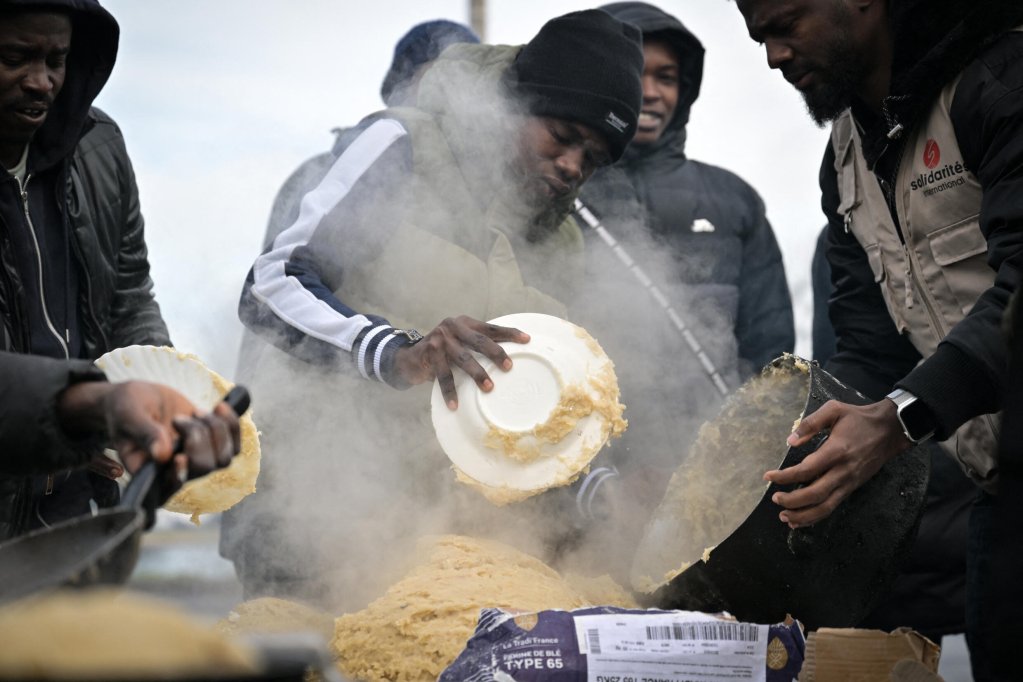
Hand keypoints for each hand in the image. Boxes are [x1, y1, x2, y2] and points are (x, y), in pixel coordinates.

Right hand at [60, 381, 240, 499]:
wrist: (141, 398)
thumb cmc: (126, 408)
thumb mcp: (128, 415)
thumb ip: (144, 433)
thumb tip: (161, 455)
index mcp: (147, 473)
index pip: (168, 489)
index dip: (179, 476)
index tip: (179, 456)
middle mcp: (174, 473)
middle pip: (203, 468)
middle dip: (197, 437)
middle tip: (177, 418)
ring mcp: (195, 461)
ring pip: (224, 458)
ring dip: (215, 430)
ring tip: (196, 412)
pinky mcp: (212, 447)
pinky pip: (235, 446)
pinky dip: (232, 425)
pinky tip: (219, 408)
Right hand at [393, 315, 529, 408]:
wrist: (408, 358)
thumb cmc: (442, 353)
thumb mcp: (459, 344)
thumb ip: (476, 346)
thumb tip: (508, 362)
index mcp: (465, 323)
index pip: (490, 328)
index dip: (509, 333)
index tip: (527, 340)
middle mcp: (452, 327)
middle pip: (479, 340)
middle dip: (495, 353)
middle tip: (509, 366)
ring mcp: (440, 340)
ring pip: (463, 358)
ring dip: (477, 373)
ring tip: (489, 387)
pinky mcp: (428, 353)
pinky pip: (443, 375)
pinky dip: (449, 391)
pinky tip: (455, 404)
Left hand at [764, 399, 913, 527]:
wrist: (891, 429)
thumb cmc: (859, 418)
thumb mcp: (834, 410)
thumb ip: (810, 423)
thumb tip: (790, 441)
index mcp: (836, 451)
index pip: (807, 470)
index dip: (785, 476)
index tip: (768, 476)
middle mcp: (843, 471)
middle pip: (815, 494)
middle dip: (793, 500)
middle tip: (775, 498)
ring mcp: (850, 482)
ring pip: (826, 506)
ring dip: (804, 515)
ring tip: (784, 517)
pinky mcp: (853, 488)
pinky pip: (833, 506)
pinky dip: (817, 516)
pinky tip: (802, 519)